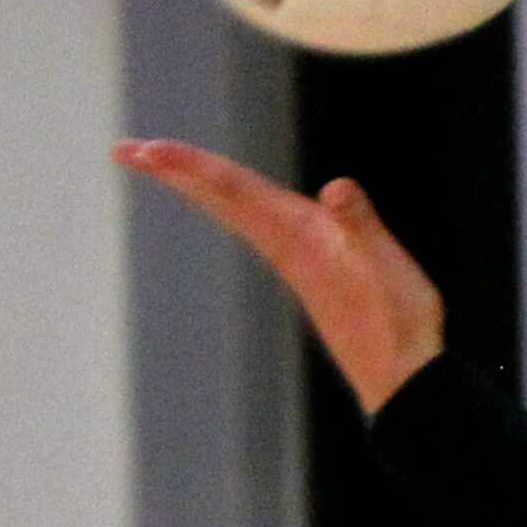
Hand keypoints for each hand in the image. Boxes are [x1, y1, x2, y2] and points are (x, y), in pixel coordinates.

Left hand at [112, 139, 444, 413]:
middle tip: (125, 150)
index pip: (236, 190)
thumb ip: (360, 225)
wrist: (401, 378)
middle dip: (177, 172)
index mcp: (300, 237)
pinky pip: (258, 228)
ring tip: (169, 168)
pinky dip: (236, 207)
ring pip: (236, 214)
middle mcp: (288, 247)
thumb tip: (337, 189)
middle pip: (222, 200)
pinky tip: (240, 208)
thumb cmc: (397, 322)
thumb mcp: (385, 266)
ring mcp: (296, 263)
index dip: (192, 165)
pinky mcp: (310, 275)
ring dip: (200, 187)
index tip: (147, 148)